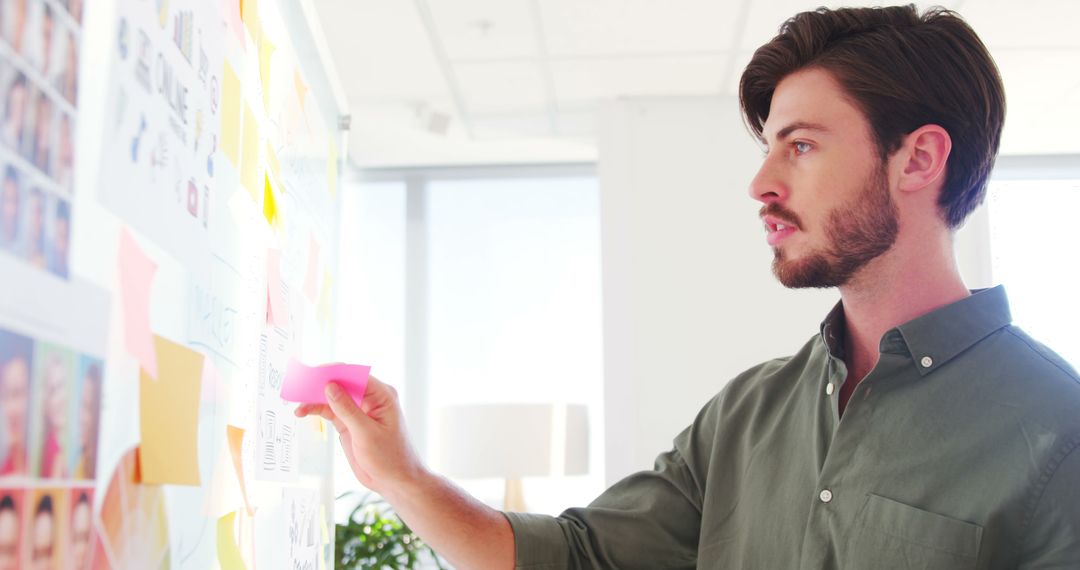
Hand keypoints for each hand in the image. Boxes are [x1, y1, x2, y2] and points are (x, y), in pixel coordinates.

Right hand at [295, 376, 424, 495]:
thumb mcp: (366, 434)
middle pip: (341, 383)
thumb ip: (347, 410)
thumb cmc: (390, 457)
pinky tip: (303, 412)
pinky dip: (316, 409)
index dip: (333, 373)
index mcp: (382, 395)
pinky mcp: (349, 422)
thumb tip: (330, 386)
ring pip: (333, 397)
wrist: (395, 480)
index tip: (313, 375)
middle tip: (299, 386)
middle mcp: (370, 398)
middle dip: (320, 384)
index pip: (355, 375)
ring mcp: (359, 410)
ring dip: (315, 398)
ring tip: (296, 402)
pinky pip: (330, 410)